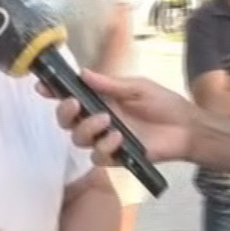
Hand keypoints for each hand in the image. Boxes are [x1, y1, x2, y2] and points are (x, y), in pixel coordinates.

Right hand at [47, 70, 196, 164]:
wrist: (186, 128)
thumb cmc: (164, 104)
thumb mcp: (138, 87)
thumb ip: (110, 84)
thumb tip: (83, 73)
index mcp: (102, 100)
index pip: (72, 96)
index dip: (54, 92)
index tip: (43, 86)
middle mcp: (99, 120)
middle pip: (67, 121)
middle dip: (64, 112)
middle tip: (74, 104)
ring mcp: (105, 139)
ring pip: (78, 139)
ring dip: (88, 128)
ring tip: (107, 121)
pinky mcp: (116, 157)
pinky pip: (97, 156)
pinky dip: (104, 147)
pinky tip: (118, 139)